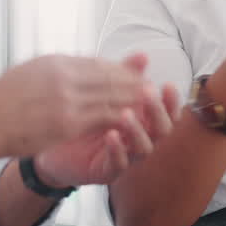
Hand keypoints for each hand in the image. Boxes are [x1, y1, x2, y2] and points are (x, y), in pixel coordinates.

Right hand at [0, 53, 153, 160]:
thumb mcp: (28, 72)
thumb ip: (54, 69)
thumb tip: (74, 65)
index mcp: (55, 62)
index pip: (97, 63)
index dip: (119, 70)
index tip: (134, 74)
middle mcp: (64, 76)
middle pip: (110, 76)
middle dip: (133, 82)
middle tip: (152, 86)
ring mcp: (67, 99)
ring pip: (112, 96)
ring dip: (133, 99)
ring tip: (149, 102)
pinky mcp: (68, 123)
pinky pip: (104, 117)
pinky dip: (122, 116)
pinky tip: (133, 119)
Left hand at [35, 61, 185, 186]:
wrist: (54, 144)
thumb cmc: (84, 117)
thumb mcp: (104, 93)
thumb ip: (124, 76)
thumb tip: (143, 55)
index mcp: (144, 119)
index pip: (167, 111)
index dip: (171, 100)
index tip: (167, 85)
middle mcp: (141, 138)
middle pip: (163, 129)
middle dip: (157, 111)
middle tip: (147, 94)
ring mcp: (127, 156)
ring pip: (144, 147)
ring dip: (137, 130)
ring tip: (125, 114)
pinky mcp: (109, 171)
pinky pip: (120, 163)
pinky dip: (117, 149)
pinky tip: (110, 135)